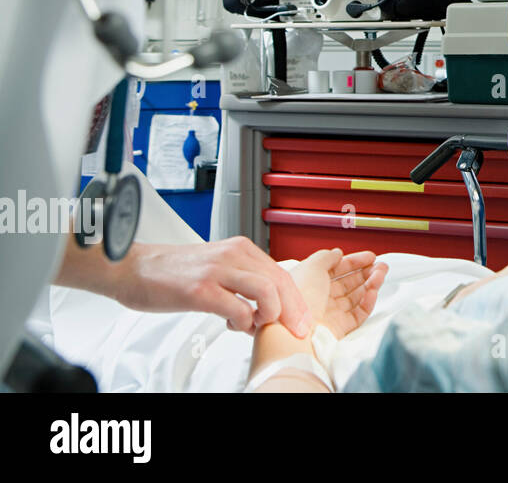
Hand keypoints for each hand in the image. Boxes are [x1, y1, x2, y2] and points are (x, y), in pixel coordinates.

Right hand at [113, 237, 311, 336]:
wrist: (131, 268)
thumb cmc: (172, 272)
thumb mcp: (217, 266)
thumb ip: (243, 280)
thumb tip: (267, 307)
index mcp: (240, 249)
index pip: (282, 273)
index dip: (297, 299)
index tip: (303, 320)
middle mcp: (233, 255)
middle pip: (281, 282)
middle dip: (293, 311)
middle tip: (294, 330)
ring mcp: (217, 271)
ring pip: (266, 291)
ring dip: (269, 314)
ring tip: (257, 326)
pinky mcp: (200, 290)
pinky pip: (237, 309)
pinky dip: (242, 323)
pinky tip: (232, 325)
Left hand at [286, 249, 387, 338]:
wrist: (295, 331)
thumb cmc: (300, 297)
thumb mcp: (312, 267)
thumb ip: (327, 257)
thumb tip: (337, 253)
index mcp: (310, 283)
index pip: (337, 270)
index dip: (354, 262)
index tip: (370, 257)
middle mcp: (320, 299)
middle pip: (349, 283)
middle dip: (366, 273)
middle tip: (381, 266)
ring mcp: (330, 314)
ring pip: (356, 297)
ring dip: (371, 284)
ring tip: (381, 275)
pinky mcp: (340, 329)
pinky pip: (358, 314)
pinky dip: (368, 303)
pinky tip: (373, 292)